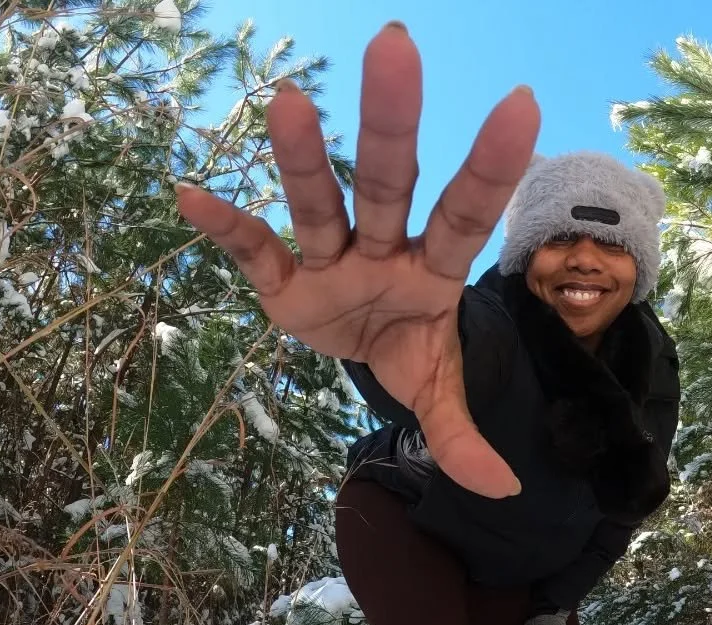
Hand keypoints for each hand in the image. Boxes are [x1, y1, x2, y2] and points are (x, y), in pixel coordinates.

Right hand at [174, 22, 539, 498]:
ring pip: (320, 204)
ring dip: (303, 161)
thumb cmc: (408, 344)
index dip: (490, 166)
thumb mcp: (438, 390)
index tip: (521, 102)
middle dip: (392, 125)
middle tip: (396, 46)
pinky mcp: (282, 278)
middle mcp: (382, 248)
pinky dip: (226, 228)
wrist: (361, 346)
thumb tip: (507, 490)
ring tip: (288, 103)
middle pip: (389, 186)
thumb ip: (465, 435)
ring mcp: (330, 258)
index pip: (466, 214)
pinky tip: (190, 196)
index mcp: (433, 269)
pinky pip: (254, 249)